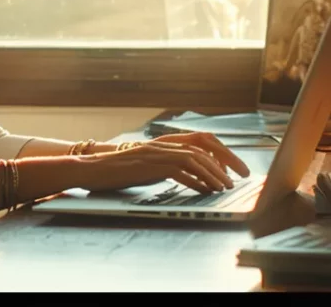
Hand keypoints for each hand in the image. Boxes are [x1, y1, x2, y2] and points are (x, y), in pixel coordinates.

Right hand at [70, 132, 249, 194]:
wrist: (90, 169)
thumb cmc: (116, 171)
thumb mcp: (146, 166)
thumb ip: (167, 166)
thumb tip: (192, 177)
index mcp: (162, 144)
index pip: (199, 140)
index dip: (220, 152)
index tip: (234, 167)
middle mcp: (161, 145)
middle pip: (201, 148)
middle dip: (224, 162)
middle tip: (239, 178)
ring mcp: (154, 154)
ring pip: (193, 159)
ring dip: (213, 174)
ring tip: (225, 187)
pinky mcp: (148, 166)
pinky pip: (178, 171)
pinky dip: (195, 181)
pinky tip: (203, 190)